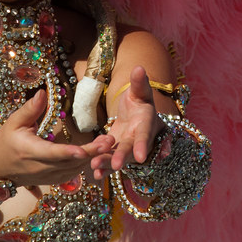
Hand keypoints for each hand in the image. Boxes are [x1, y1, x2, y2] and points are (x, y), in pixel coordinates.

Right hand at [0, 90, 113, 186]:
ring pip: (74, 170)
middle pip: (69, 162)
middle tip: (109, 141)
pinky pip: (73, 174)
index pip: (51, 153)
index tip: (83, 150)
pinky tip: (99, 154)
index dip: (67, 153)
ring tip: (109, 144)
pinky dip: (86, 165)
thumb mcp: (14, 122)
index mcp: (30, 151)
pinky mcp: (53, 180)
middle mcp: (40, 167)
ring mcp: (48, 176)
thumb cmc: (6, 141)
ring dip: (93, 158)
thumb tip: (43, 92)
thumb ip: (30, 109)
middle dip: (91, 153)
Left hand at [91, 66, 164, 180]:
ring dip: (107, 164)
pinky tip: (94, 174)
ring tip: (95, 170)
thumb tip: (139, 68)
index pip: (145, 134)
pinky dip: (103, 167)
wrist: (136, 113)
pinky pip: (109, 159)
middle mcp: (139, 139)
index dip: (143, 145)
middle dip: (122, 157)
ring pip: (118, 157)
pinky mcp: (116, 151)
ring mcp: (127, 147)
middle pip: (130, 149)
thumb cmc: (140, 100)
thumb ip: (139, 83)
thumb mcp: (140, 91)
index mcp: (147, 123)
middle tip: (115, 166)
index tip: (139, 157)